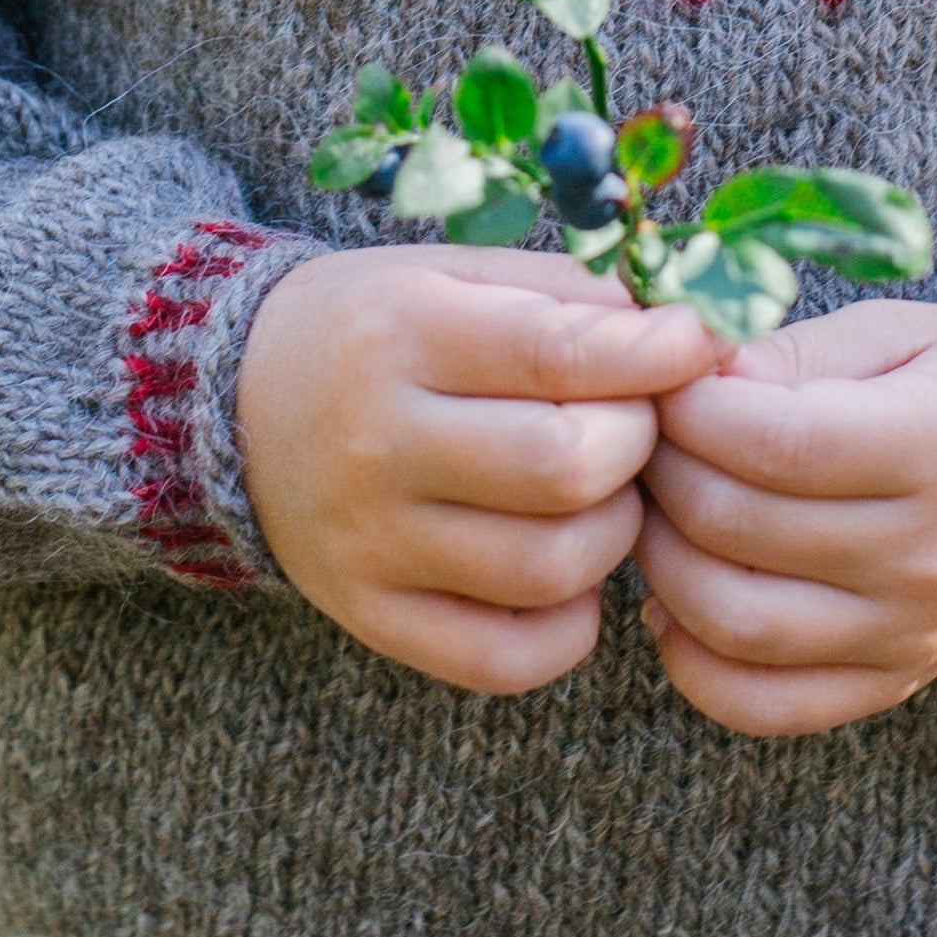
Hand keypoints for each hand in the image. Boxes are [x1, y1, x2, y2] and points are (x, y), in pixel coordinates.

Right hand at [237, 247, 718, 694]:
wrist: (239, 403)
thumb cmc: (378, 329)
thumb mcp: (456, 276)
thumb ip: (570, 298)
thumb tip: (693, 334)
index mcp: (401, 335)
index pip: (557, 356)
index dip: (655, 356)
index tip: (696, 345)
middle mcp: (377, 444)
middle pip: (565, 470)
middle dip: (635, 444)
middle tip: (630, 424)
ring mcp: (369, 544)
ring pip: (550, 569)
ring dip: (613, 532)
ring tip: (598, 493)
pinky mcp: (371, 618)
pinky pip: (507, 660)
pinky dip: (569, 627)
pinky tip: (568, 576)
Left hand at [635, 301, 936, 739]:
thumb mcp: (893, 333)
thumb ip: (788, 357)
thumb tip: (683, 387)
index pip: (773, 442)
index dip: (689, 412)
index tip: (665, 385)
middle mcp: (931, 555)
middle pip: (738, 529)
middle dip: (662, 474)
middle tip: (649, 440)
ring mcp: (913, 632)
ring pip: (737, 623)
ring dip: (662, 564)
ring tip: (657, 512)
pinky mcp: (894, 681)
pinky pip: (767, 705)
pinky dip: (695, 666)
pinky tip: (673, 607)